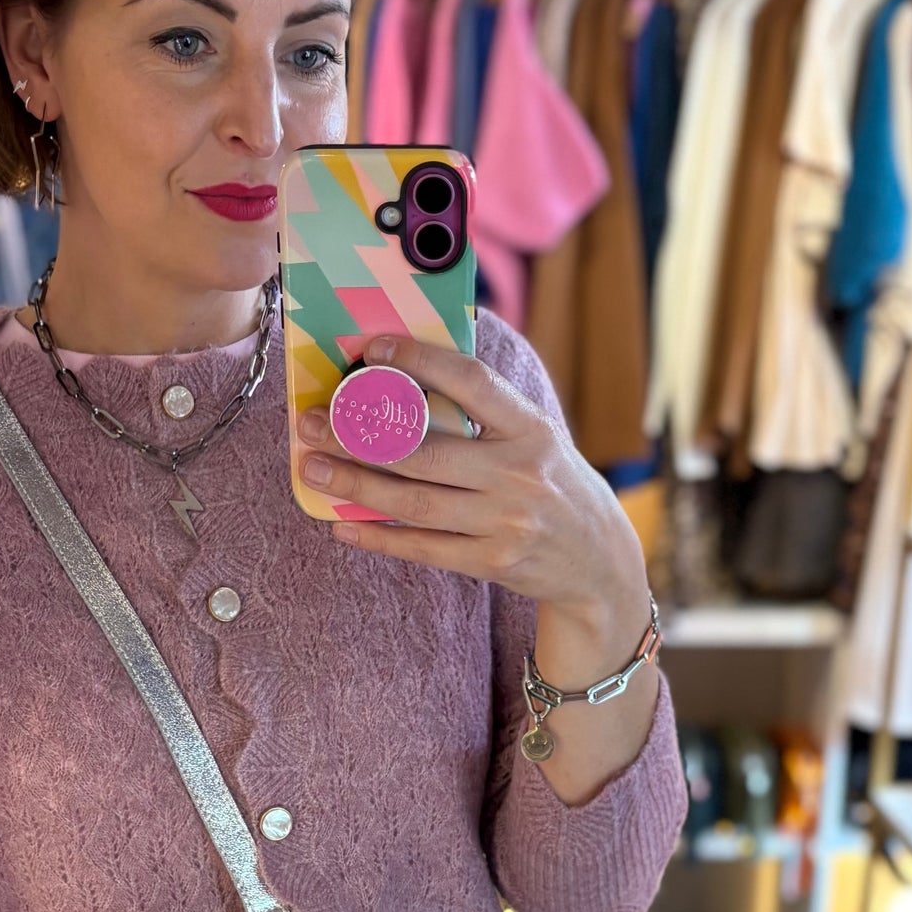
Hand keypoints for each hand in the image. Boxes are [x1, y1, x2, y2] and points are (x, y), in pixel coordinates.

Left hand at [299, 333, 660, 802]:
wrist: (599, 562)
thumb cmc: (553, 486)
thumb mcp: (537, 438)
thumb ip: (487, 413)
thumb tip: (408, 375)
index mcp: (531, 428)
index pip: (470, 381)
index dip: (419, 360)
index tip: (372, 348)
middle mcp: (520, 473)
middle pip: (425, 451)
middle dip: (358, 435)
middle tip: (312, 422)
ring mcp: (506, 522)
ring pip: (415, 502)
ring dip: (355, 484)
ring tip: (313, 467)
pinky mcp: (493, 563)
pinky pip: (423, 548)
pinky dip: (378, 538)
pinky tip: (342, 524)